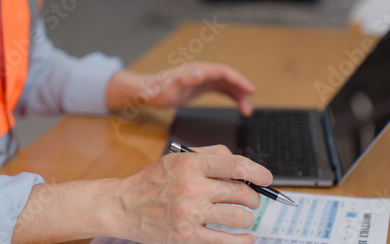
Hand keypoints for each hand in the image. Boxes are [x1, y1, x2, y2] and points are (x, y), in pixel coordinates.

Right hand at [12, 145, 272, 242]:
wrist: (123, 206)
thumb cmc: (151, 182)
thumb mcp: (176, 158)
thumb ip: (208, 154)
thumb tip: (238, 161)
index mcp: (190, 164)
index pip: (236, 164)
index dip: (258, 171)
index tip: (267, 178)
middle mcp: (192, 187)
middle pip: (241, 192)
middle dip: (253, 197)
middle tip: (252, 200)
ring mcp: (190, 213)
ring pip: (238, 216)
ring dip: (248, 218)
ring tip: (245, 217)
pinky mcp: (187, 237)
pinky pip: (226, 241)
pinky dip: (242, 240)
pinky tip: (245, 237)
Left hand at [107, 62, 255, 115]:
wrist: (147, 91)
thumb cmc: (157, 91)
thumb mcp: (170, 89)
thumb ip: (185, 80)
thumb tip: (201, 73)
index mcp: (199, 70)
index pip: (224, 72)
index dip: (239, 80)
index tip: (250, 90)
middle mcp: (203, 72)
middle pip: (229, 78)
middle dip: (242, 90)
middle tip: (249, 107)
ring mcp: (203, 78)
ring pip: (227, 85)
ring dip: (239, 96)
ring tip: (246, 111)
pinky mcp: (201, 86)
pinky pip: (222, 90)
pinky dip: (232, 97)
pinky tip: (238, 105)